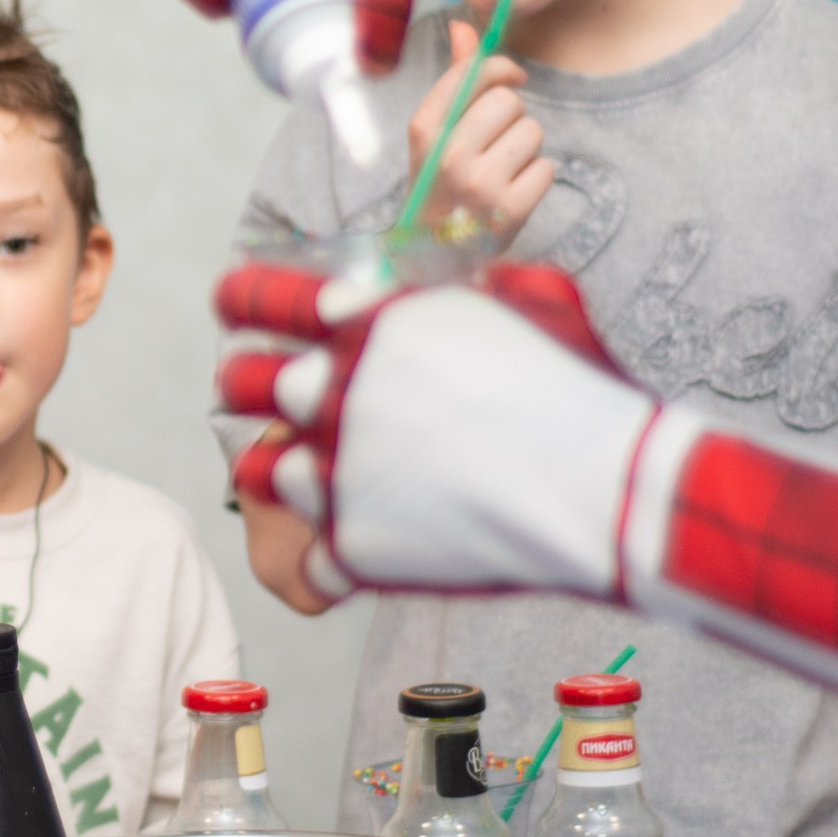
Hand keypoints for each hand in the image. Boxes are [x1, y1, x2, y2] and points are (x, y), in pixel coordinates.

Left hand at [217, 263, 653, 601]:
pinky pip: (313, 556)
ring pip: (268, 470)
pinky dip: (339, 552)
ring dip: (292, 468)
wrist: (608, 491)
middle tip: (266, 394)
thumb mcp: (535, 298)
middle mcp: (337, 394)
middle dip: (248, 382)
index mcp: (370, 324)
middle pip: (243, 382)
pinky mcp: (353, 548)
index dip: (241, 298)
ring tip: (322, 473)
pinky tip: (371, 544)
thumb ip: (482, 288)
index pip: (264, 298)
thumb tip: (478, 280)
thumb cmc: (580, 386)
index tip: (229, 304)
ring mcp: (339, 475)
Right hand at [406, 19, 554, 241]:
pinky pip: (546, 167)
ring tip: (501, 172)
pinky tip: (512, 193)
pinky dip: (535, 179)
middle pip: (509, 101)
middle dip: (510, 118)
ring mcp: (481, 183)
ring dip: (524, 149)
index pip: (475, 73)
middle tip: (494, 145)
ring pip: (532, 132)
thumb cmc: (438, 184)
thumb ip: (455, 79)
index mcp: (424, 128)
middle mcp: (449, 154)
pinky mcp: (511, 209)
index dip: (501, 70)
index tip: (511, 79)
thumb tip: (464, 25)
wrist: (434, 255)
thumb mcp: (433, 134)